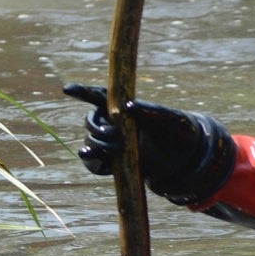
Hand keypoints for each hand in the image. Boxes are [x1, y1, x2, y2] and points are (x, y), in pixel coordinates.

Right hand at [61, 84, 235, 204]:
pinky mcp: (115, 163)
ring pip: (90, 143)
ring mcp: (114, 143)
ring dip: (98, 147)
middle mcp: (116, 124)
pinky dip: (95, 164)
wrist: (187, 159)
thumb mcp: (171, 119)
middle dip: (98, 129)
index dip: (82, 92)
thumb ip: (151, 110)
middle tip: (118, 138)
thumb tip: (128, 107)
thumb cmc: (181, 130)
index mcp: (125, 106)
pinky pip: (94, 164)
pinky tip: (104, 166)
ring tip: (117, 151)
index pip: (99, 96)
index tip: (67, 89)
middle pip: (91, 122)